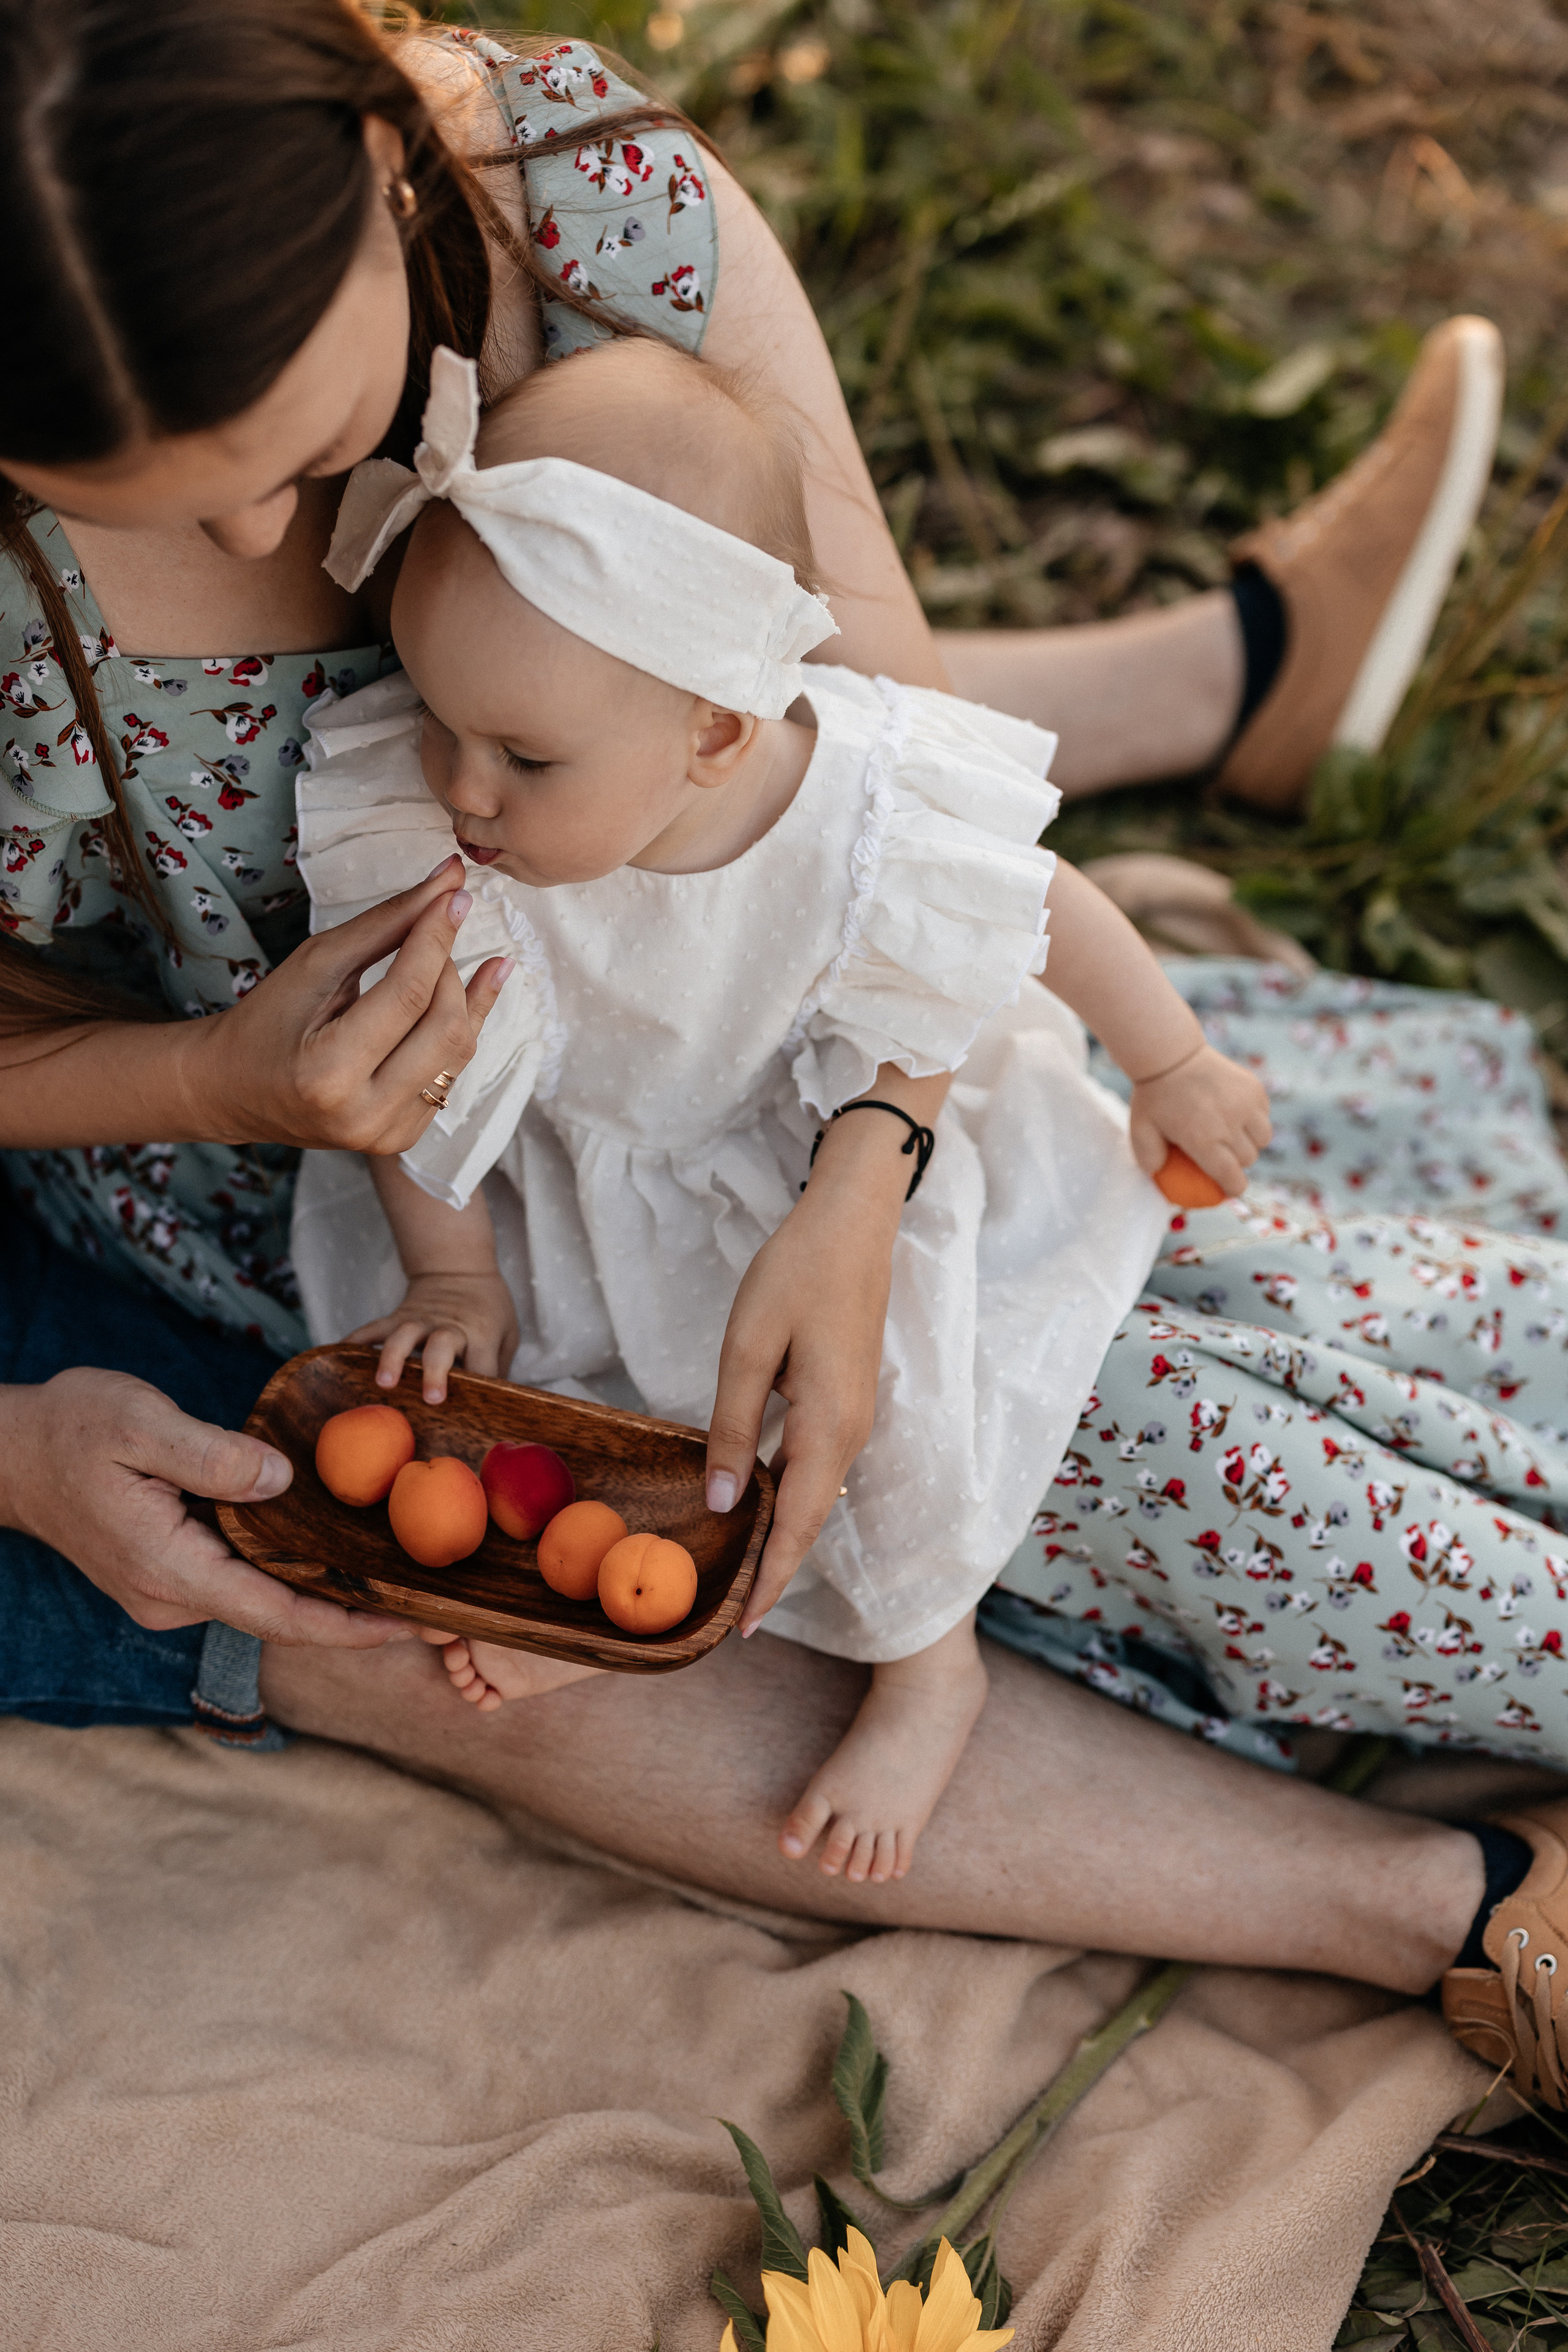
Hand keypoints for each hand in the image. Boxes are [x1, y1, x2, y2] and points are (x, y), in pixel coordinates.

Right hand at [0, 1369, 412, 1644]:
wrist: (10, 1452)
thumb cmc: (70, 1428)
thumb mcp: (139, 1424)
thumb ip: (212, 1456)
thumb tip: (281, 1481)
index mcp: (170, 1567)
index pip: (275, 1612)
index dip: (346, 1625)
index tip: (409, 1625)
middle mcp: (172, 1595)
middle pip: (278, 1615)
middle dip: (353, 1616)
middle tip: (432, 1610)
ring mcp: (169, 1590)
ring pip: (263, 1598)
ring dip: (326, 1595)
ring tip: (401, 1584)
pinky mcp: (170, 1573)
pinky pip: (243, 1579)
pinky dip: (292, 1572)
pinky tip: (337, 1556)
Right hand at [178, 856, 512, 1153]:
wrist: (234, 1089)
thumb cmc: (267, 1020)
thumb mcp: (317, 964)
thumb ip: (386, 924)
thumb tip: (448, 883)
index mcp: (329, 1072)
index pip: (407, 995)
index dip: (436, 937)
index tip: (454, 894)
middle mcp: (363, 1115)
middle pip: (445, 1028)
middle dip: (451, 970)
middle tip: (440, 933)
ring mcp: (385, 1134)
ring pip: (458, 1054)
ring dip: (466, 1000)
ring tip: (469, 961)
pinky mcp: (401, 1138)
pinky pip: (451, 1076)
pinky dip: (458, 1031)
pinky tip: (471, 996)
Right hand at [351, 1271, 519, 1401]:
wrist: (460, 1266)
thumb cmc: (488, 1308)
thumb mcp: (507, 1332)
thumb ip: (499, 1366)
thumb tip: (493, 1406)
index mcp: (481, 1332)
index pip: (483, 1364)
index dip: (482, 1387)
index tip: (478, 1413)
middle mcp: (450, 1325)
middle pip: (442, 1346)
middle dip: (436, 1372)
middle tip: (432, 1399)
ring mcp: (421, 1319)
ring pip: (404, 1335)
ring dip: (394, 1358)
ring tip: (384, 1382)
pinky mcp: (399, 1316)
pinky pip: (374, 1328)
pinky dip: (357, 1341)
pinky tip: (340, 1355)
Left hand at [706, 1170, 896, 1635]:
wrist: (853, 1222)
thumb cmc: (796, 1274)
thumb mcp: (748, 1349)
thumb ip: (734, 1429)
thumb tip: (726, 1503)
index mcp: (830, 1424)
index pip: (799, 1523)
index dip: (772, 1578)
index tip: (744, 1628)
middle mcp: (852, 1432)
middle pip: (812, 1519)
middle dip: (777, 1571)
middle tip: (737, 1620)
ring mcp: (855, 1418)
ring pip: (815, 1495)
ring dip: (783, 1537)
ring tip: (742, 1577)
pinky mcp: (847, 1401)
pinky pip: (817, 1466)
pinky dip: (790, 1499)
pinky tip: (760, 1508)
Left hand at [1128, 1042, 1272, 1197]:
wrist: (1171, 1054)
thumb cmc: (1153, 1096)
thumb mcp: (1140, 1130)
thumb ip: (1149, 1159)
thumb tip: (1161, 1178)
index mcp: (1203, 1140)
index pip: (1232, 1177)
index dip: (1234, 1187)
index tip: (1230, 1187)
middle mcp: (1229, 1124)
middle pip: (1247, 1159)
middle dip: (1238, 1163)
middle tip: (1223, 1155)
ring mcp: (1245, 1105)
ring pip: (1262, 1139)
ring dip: (1250, 1142)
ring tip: (1234, 1136)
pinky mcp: (1254, 1088)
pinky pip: (1264, 1115)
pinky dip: (1255, 1120)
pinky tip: (1237, 1114)